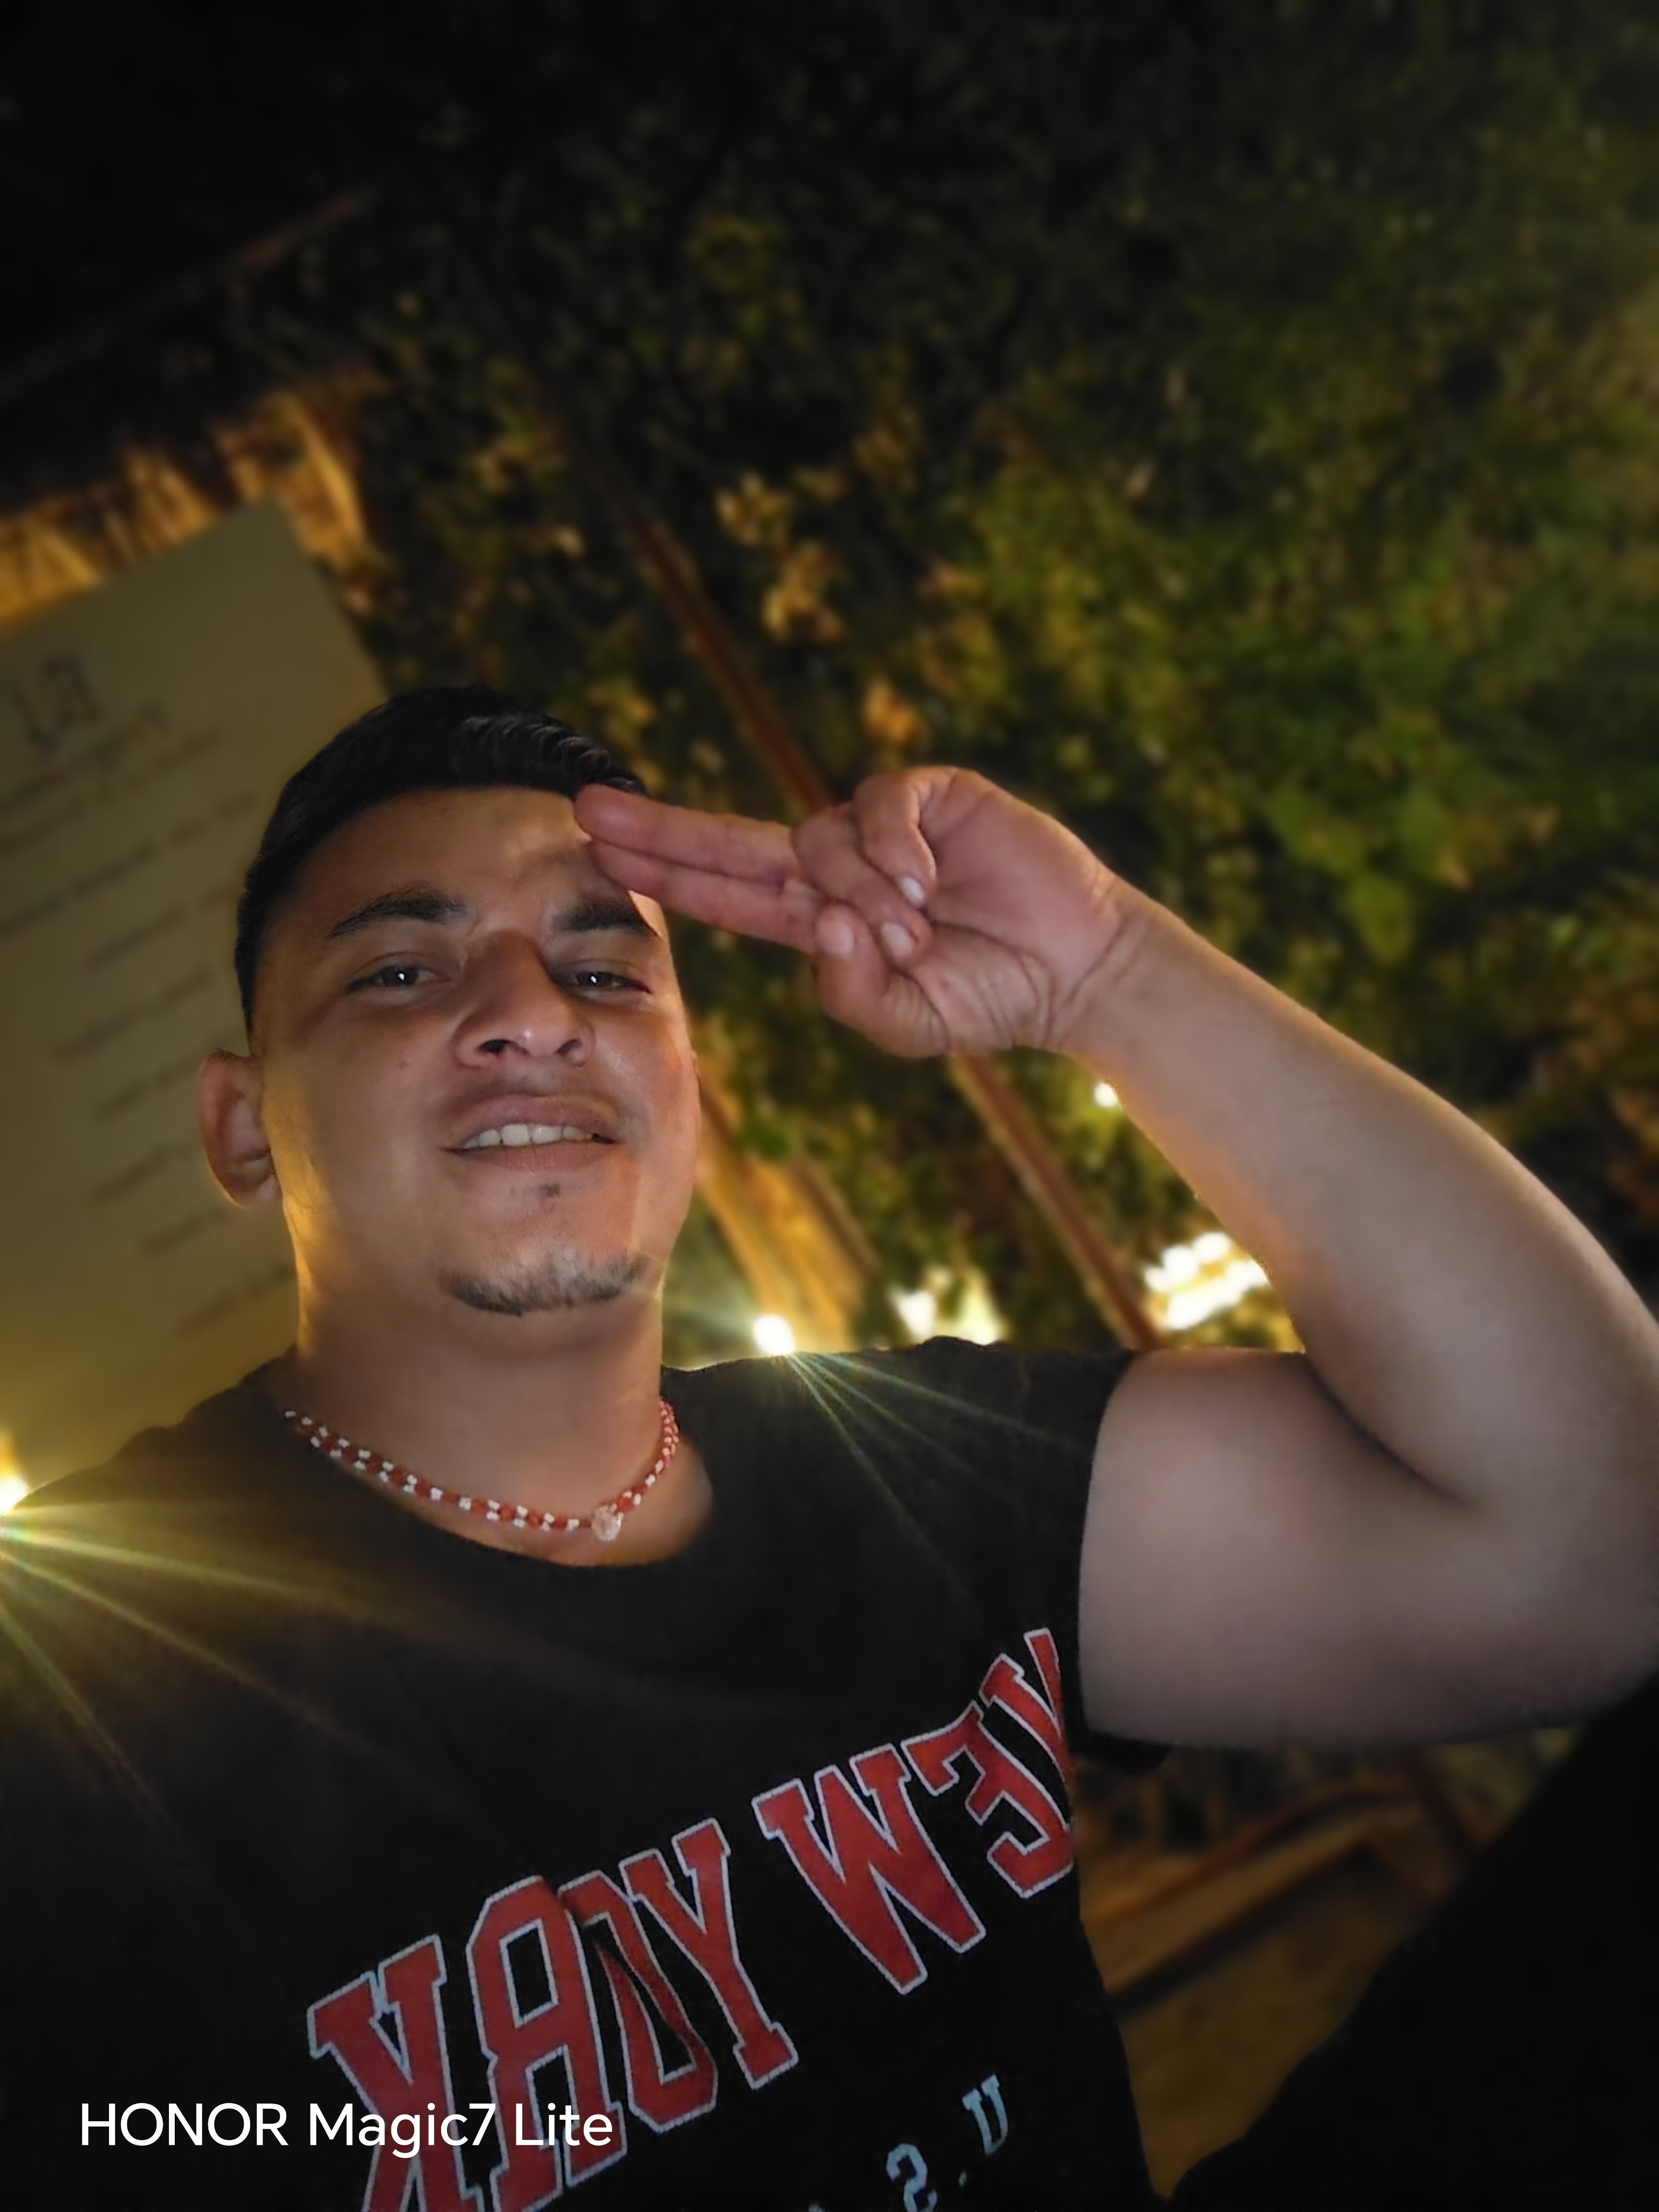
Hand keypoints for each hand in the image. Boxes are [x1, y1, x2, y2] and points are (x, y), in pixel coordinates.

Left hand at [574, 766, 1135, 1057]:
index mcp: (821, 919)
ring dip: (860, 891)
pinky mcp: (932, 795)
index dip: (664, 869)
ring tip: (918, 930)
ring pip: (820, 838)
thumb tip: (822, 922)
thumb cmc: (989, 998)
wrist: (1073, 970)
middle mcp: (838, 865)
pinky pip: (879, 804)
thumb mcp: (907, 1022)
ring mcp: (883, 827)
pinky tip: (926, 885)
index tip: (595, 849)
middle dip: (660, 828)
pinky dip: (891, 848)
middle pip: (732, 840)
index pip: (726, 890)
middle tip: (587, 810)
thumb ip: (850, 993)